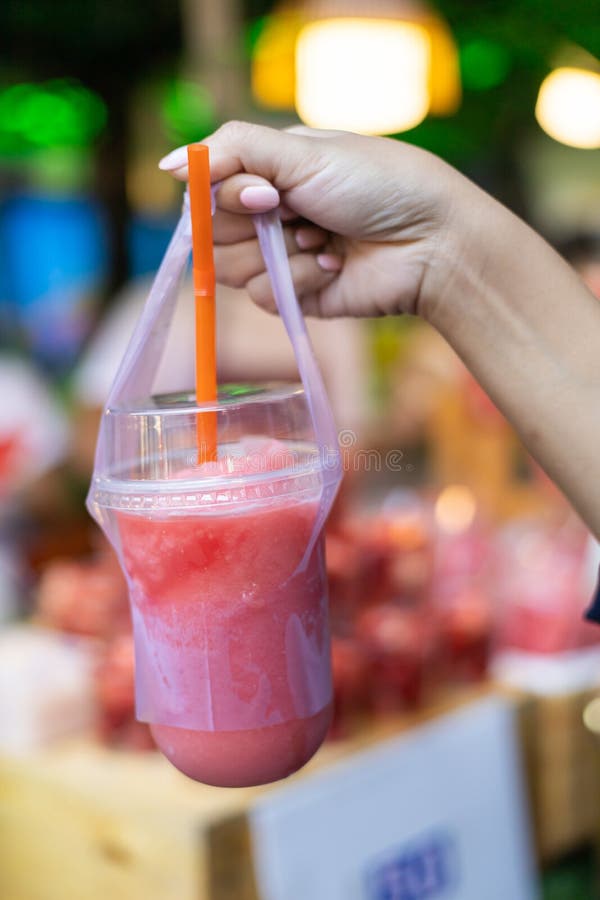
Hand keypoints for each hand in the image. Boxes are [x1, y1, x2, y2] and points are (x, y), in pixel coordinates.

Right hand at [159, 121, 474, 318]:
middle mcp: (268, 214)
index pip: (207, 188)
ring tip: (325, 240)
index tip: (265, 194)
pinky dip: (298, 280)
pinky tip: (333, 266)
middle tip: (296, 212)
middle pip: (211, 232)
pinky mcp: (295, 296)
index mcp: (269, 171)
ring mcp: (280, 257)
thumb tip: (168, 165)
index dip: (225, 196)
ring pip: (231, 268)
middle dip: (254, 225)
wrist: (430, 241)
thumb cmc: (377, 183)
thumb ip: (234, 150)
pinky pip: (263, 297)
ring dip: (281, 254)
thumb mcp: (304, 151)